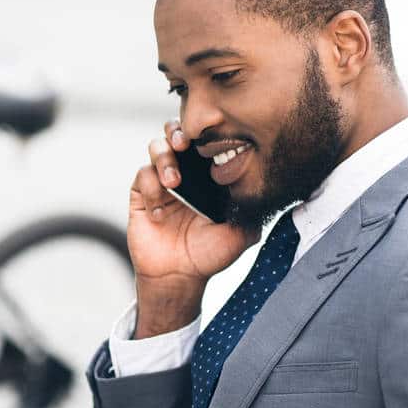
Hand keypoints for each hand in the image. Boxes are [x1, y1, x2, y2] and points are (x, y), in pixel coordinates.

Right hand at [129, 120, 258, 336]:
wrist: (179, 276)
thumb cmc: (210, 254)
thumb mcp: (241, 234)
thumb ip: (253, 211)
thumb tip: (265, 190)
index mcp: (207, 176)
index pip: (205, 142)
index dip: (206, 134)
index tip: (211, 140)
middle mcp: (184, 173)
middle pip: (176, 133)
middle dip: (178, 131)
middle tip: (184, 143)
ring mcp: (161, 182)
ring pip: (156, 148)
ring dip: (164, 159)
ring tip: (174, 183)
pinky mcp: (142, 194)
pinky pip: (142, 175)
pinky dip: (150, 187)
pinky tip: (160, 213)